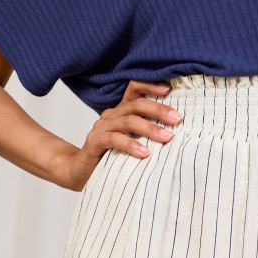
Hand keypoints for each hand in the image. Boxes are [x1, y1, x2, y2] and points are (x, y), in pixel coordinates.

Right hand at [55, 79, 182, 189]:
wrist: (80, 172)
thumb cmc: (111, 158)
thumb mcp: (132, 143)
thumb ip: (147, 135)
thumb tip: (177, 133)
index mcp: (121, 111)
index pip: (134, 89)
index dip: (150, 85)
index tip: (169, 89)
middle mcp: (111, 115)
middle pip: (136, 105)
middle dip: (159, 110)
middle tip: (177, 119)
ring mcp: (101, 127)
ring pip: (128, 121)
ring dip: (149, 129)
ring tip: (167, 138)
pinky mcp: (94, 142)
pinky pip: (114, 139)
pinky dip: (131, 145)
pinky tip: (144, 153)